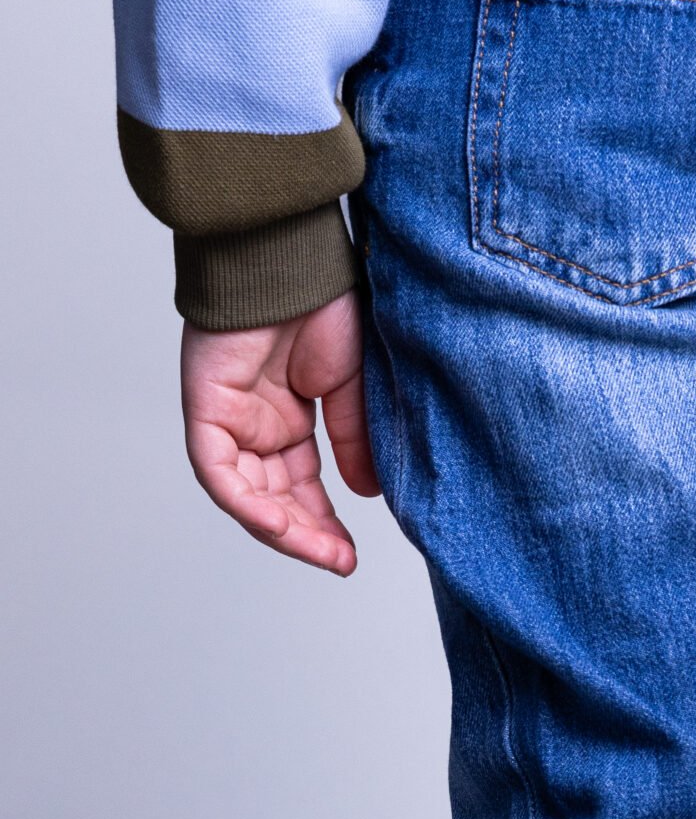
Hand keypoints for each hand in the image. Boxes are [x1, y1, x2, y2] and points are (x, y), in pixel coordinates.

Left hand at [181, 291, 380, 576]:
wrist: (293, 257)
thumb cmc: (323, 300)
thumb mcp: (353, 386)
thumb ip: (354, 440)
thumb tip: (366, 495)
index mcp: (287, 416)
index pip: (301, 485)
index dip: (324, 522)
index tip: (351, 554)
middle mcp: (254, 423)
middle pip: (273, 496)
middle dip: (307, 534)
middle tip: (340, 561)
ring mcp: (228, 417)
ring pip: (246, 494)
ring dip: (283, 528)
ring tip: (322, 552)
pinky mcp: (206, 408)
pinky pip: (219, 472)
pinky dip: (248, 502)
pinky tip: (281, 525)